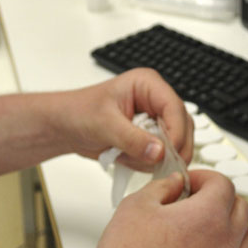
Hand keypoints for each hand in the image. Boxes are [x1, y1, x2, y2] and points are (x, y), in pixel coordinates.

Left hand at [56, 68, 192, 171]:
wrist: (65, 126)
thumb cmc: (79, 113)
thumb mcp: (105, 124)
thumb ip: (132, 138)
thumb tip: (159, 152)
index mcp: (147, 84)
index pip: (175, 107)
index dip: (176, 131)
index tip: (168, 153)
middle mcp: (155, 100)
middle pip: (182, 126)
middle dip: (169, 148)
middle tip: (155, 163)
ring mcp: (154, 119)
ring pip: (175, 143)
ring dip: (156, 157)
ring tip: (127, 156)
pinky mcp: (150, 136)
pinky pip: (162, 154)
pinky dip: (147, 162)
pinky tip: (126, 158)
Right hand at [81, 170, 247, 247]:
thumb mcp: (138, 205)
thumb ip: (162, 187)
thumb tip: (174, 184)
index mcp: (208, 216)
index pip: (223, 185)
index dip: (204, 177)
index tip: (189, 183)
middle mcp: (224, 243)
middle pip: (240, 209)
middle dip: (219, 197)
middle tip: (195, 198)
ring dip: (233, 225)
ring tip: (208, 224)